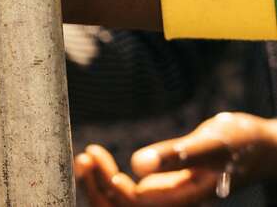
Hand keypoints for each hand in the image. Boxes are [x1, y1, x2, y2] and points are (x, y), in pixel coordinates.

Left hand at [75, 112, 276, 206]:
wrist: (260, 145)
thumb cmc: (241, 143)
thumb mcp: (210, 145)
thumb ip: (177, 155)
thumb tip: (137, 164)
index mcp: (184, 198)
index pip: (137, 203)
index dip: (110, 188)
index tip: (95, 159)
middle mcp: (171, 201)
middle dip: (97, 186)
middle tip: (83, 157)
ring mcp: (165, 194)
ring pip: (122, 201)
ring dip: (99, 182)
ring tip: (87, 155)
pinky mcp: (161, 185)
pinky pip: (127, 190)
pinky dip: (107, 176)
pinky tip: (96, 156)